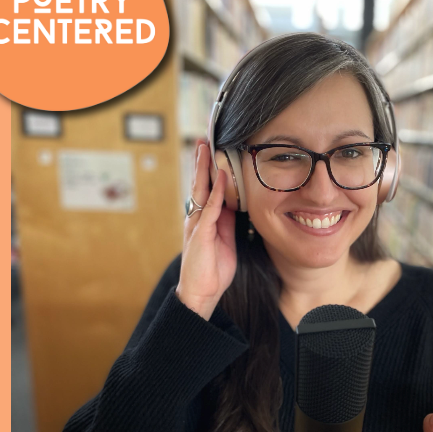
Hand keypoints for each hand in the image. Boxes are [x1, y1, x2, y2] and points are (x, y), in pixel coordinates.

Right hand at [177, 143, 236, 319]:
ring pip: (201, 191)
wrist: (202, 293)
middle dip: (202, 161)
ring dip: (204, 169)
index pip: (207, 188)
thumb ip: (227, 222)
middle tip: (204, 138)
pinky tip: (220, 178)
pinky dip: (216, 193)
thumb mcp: (225, 241)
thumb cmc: (212, 270)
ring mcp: (197, 225)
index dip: (209, 169)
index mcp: (204, 219)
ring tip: (206, 148)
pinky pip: (210, 210)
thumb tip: (235, 204)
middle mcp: (197, 218)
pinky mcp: (201, 235)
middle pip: (200, 184)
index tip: (212, 149)